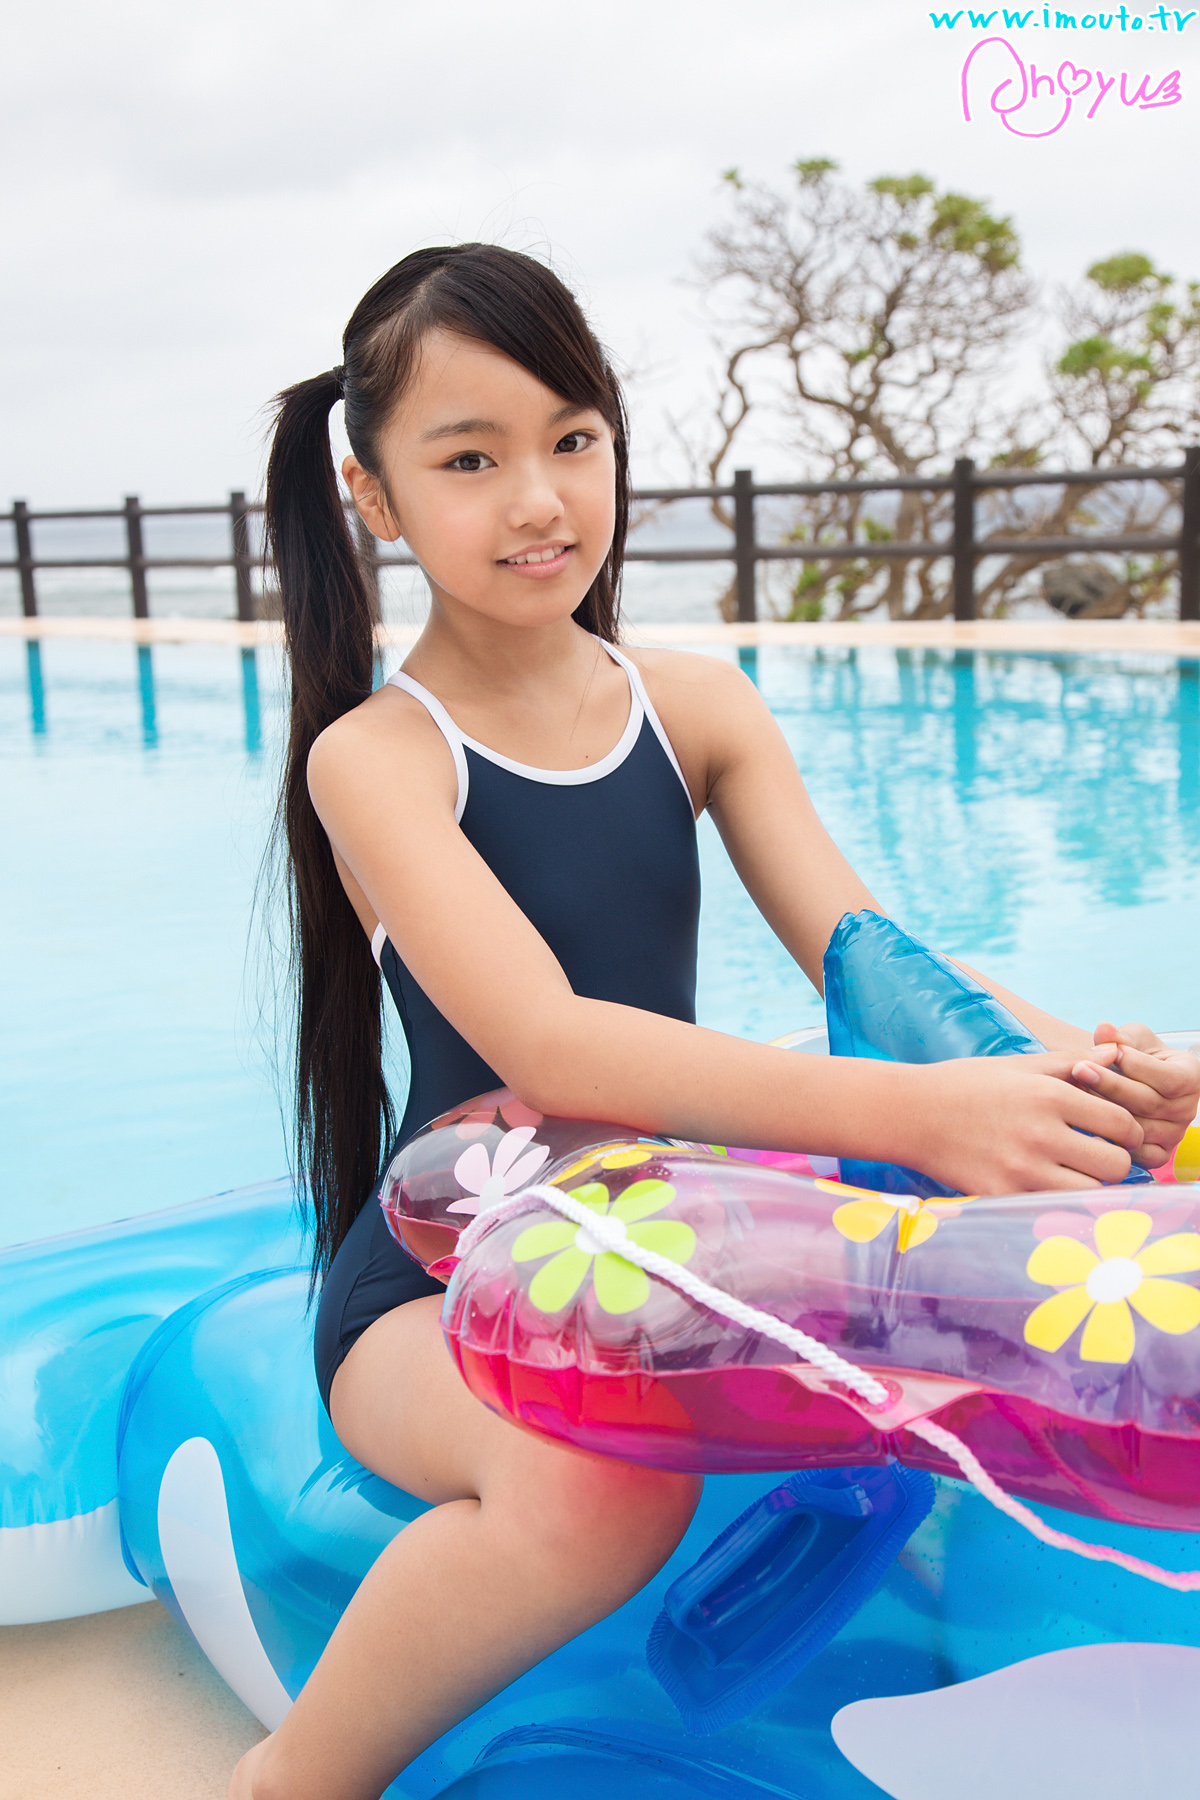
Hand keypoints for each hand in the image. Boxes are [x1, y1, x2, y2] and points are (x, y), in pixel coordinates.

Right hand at [910, 1044, 1143, 1195]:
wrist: (910, 1114)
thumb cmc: (965, 1084)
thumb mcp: (1018, 1065)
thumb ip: (1070, 1062)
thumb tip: (1114, 1056)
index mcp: (1049, 1095)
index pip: (1121, 1122)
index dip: (1128, 1131)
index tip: (1118, 1134)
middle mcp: (1041, 1133)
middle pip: (1115, 1164)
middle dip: (1115, 1161)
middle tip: (1101, 1157)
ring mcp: (1022, 1169)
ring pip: (1091, 1193)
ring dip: (1091, 1185)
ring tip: (1076, 1174)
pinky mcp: (1003, 1194)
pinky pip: (1053, 1208)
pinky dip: (1059, 1201)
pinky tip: (1047, 1186)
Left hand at [1070, 1022, 1199, 1169]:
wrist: (1127, 1081)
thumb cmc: (1132, 1055)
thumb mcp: (1130, 1039)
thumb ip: (1119, 1036)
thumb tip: (1104, 1030)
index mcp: (1191, 1076)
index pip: (1170, 1079)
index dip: (1138, 1066)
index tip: (1108, 1052)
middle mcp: (1188, 1109)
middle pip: (1151, 1104)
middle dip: (1112, 1085)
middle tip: (1079, 1069)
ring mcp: (1175, 1135)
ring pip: (1140, 1129)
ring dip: (1105, 1110)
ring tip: (1075, 1091)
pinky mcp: (1158, 1154)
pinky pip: (1136, 1154)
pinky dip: (1110, 1140)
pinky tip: (1084, 1121)